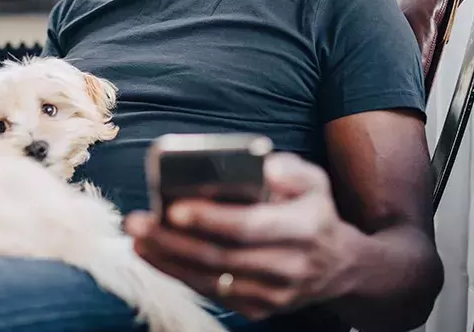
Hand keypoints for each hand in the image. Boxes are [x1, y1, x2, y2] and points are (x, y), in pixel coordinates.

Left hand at [125, 152, 353, 320]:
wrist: (338, 265)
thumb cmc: (311, 210)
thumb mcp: (313, 180)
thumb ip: (288, 169)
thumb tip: (261, 167)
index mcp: (304, 228)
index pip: (249, 226)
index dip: (210, 220)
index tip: (173, 208)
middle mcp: (291, 267)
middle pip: (221, 256)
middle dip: (172, 240)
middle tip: (137, 222)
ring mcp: (274, 294)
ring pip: (211, 279)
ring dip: (167, 259)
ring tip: (136, 237)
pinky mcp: (259, 308)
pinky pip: (211, 293)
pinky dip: (176, 273)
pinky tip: (152, 253)